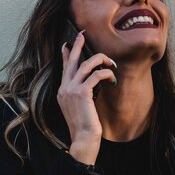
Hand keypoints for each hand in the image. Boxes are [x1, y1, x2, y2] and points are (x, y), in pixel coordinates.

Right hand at [59, 31, 116, 164]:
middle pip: (70, 61)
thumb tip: (89, 85)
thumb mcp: (79, 108)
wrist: (82, 139)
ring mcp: (71, 90)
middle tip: (82, 35)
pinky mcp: (81, 93)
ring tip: (110, 62)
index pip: (64, 69)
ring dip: (100, 60)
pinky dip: (105, 74)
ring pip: (85, 64)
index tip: (67, 44)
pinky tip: (112, 78)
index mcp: (62, 92)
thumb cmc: (83, 127)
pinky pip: (95, 75)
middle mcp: (64, 88)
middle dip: (77, 46)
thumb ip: (81, 95)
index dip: (66, 55)